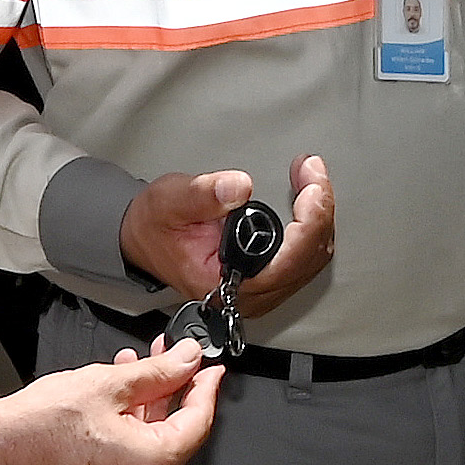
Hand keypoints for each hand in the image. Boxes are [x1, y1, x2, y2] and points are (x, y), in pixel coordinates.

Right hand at [0, 344, 224, 464]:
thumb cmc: (37, 428)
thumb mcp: (108, 385)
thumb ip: (158, 372)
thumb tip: (187, 361)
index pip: (198, 422)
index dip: (205, 388)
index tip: (209, 368)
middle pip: (173, 435)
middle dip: (169, 391)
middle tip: (168, 357)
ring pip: (148, 447)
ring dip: (145, 407)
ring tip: (131, 369)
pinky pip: (128, 463)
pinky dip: (128, 430)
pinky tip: (115, 400)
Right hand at [116, 156, 335, 317]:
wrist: (145, 240)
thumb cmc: (155, 227)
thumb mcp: (170, 202)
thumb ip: (204, 194)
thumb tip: (238, 187)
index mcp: (225, 284)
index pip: (287, 262)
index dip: (309, 222)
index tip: (311, 185)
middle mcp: (249, 294)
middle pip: (309, 258)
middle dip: (319, 208)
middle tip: (312, 170)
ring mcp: (262, 290)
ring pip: (313, 258)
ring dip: (319, 214)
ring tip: (311, 176)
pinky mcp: (268, 279)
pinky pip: (306, 256)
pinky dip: (313, 223)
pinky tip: (308, 197)